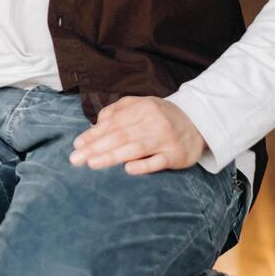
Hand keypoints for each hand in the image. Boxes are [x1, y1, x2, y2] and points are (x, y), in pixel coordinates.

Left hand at [68, 96, 206, 173]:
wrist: (198, 123)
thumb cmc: (161, 117)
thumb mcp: (141, 106)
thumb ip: (117, 111)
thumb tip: (94, 126)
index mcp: (143, 108)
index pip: (113, 123)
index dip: (93, 134)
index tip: (77, 145)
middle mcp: (154, 121)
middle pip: (120, 135)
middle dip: (95, 147)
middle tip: (76, 159)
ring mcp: (166, 138)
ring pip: (135, 148)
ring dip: (111, 156)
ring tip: (92, 163)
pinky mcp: (177, 155)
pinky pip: (159, 162)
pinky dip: (144, 165)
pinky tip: (128, 170)